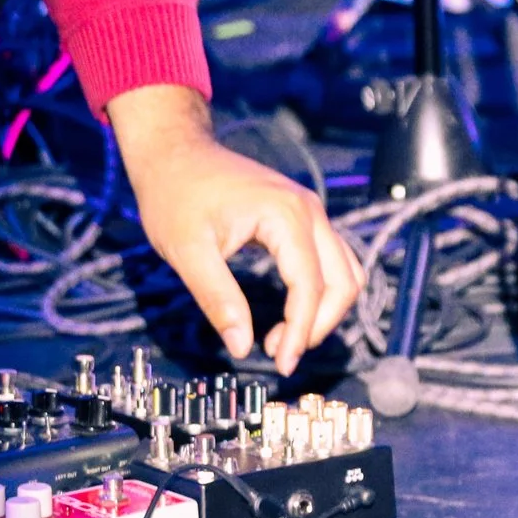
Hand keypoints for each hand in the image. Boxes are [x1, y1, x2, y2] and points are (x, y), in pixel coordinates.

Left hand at [109, 86, 362, 376]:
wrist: (174, 152)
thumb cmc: (174, 195)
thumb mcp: (187, 252)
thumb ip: (217, 299)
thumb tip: (241, 347)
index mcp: (286, 216)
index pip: (310, 286)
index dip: (299, 332)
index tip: (280, 365)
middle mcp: (308, 210)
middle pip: (342, 281)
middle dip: (318, 325)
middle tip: (280, 355)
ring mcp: (309, 210)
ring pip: (344, 271)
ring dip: (324, 310)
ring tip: (284, 339)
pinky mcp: (301, 216)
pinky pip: (330, 260)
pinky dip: (321, 291)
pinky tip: (290, 313)